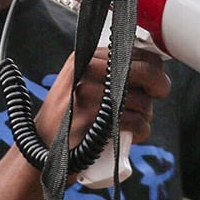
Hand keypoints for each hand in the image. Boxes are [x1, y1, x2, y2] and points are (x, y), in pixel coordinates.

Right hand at [34, 47, 171, 151]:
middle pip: (144, 71)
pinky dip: (140, 131)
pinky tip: (132, 135)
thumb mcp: (83, 84)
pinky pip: (134, 121)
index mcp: (84, 57)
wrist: (40, 149)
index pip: (134, 51)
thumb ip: (112, 72)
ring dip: (145, 115)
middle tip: (158, 95)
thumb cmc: (69, 118)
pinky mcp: (93, 120)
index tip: (156, 80)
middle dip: (158, 85)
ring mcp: (87, 95)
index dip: (153, 67)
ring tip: (134, 122)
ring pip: (142, 100)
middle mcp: (85, 71)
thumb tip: (155, 68)